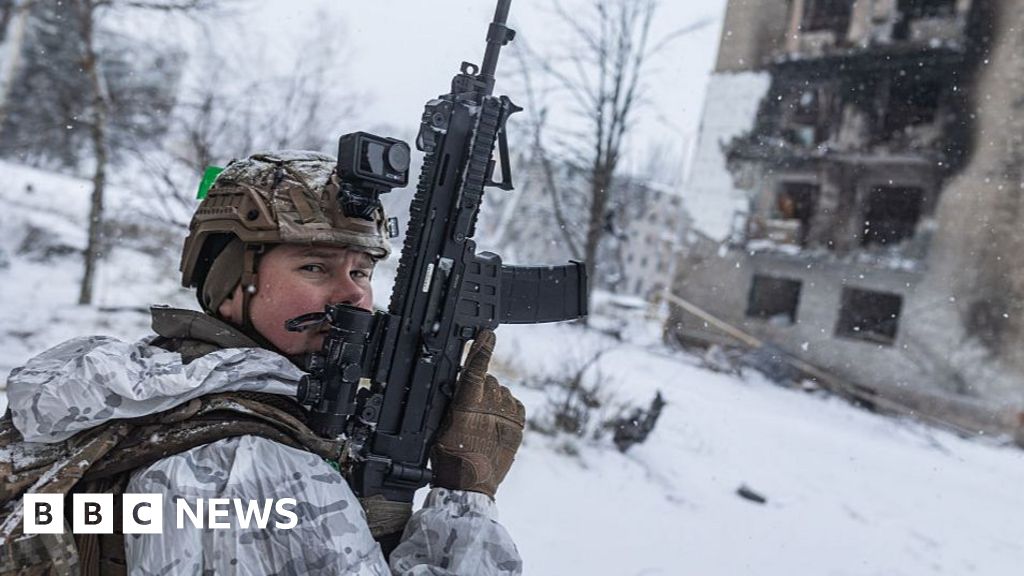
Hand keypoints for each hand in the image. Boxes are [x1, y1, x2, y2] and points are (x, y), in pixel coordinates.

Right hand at [430, 330, 524, 498]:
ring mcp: (508, 418)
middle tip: (469, 409)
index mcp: (467, 407)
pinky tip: (496, 421)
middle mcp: (490, 409)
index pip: (475, 369)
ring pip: (502, 391)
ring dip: (493, 398)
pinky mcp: (519, 427)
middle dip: (479, 386)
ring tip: (482, 420)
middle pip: (488, 379)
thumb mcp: (440, 426)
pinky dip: (507, 408)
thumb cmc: (449, 458)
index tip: (488, 334)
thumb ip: (451, 401)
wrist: (470, 486)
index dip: (481, 349)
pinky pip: (515, 404)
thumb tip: (458, 381)